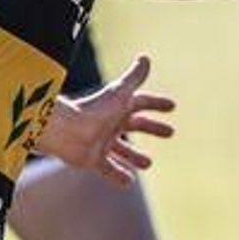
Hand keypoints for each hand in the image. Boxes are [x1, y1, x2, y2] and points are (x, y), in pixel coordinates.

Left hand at [35, 55, 175, 185]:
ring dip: (135, 156)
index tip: (172, 107)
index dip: (157, 104)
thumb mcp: (120, 93)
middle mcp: (111, 123)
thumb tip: (145, 57)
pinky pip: (107, 169)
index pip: (142, 102)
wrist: (66, 131)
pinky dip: (118, 175)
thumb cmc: (94, 109)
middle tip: (171, 132)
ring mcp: (101, 141)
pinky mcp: (92, 159)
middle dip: (153, 128)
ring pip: (122, 150)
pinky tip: (129, 181)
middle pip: (136, 125)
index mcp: (119, 107)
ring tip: (148, 164)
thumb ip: (134, 77)